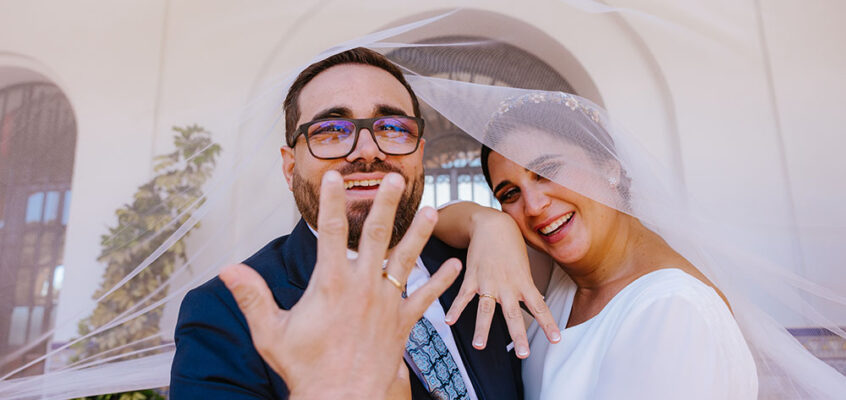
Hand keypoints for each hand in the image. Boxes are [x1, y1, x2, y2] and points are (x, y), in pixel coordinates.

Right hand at [220, 171, 461, 398]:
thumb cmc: (304, 369)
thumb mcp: (270, 333)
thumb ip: (252, 297)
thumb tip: (226, 269)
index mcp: (331, 283)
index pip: (330, 231)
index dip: (332, 201)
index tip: (335, 176)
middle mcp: (363, 286)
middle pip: (377, 234)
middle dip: (386, 203)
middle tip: (396, 178)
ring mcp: (386, 303)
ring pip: (406, 259)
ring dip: (419, 232)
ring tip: (433, 210)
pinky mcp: (402, 323)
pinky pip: (425, 297)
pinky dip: (440, 281)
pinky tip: (453, 266)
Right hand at [443, 209, 559, 358]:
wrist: (493, 225)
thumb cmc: (511, 247)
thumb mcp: (524, 267)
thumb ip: (528, 288)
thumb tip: (538, 303)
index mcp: (523, 283)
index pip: (539, 308)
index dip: (548, 324)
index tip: (556, 340)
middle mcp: (507, 285)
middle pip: (514, 314)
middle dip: (518, 335)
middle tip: (523, 354)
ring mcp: (488, 282)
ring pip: (485, 309)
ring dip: (482, 328)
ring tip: (480, 346)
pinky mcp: (472, 277)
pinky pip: (463, 296)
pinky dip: (456, 309)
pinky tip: (449, 321)